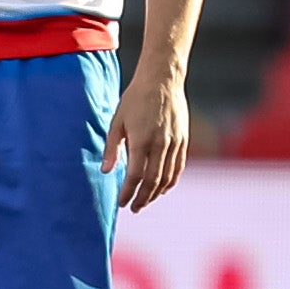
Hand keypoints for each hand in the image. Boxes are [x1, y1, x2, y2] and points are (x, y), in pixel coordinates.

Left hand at [101, 67, 189, 212]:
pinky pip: (178, 167)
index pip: (136, 176)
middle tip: (134, 208)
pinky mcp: (183, 140)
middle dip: (143, 198)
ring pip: (168, 177)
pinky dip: (171, 181)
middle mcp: (160, 144)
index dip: (128, 192)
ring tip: (146, 201)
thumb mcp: (117, 121)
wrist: (162, 80)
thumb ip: (112, 148)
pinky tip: (162, 188)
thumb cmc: (135, 99)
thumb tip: (106, 171)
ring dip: (156, 193)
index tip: (121, 203)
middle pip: (153, 181)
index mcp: (141, 140)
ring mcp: (175, 142)